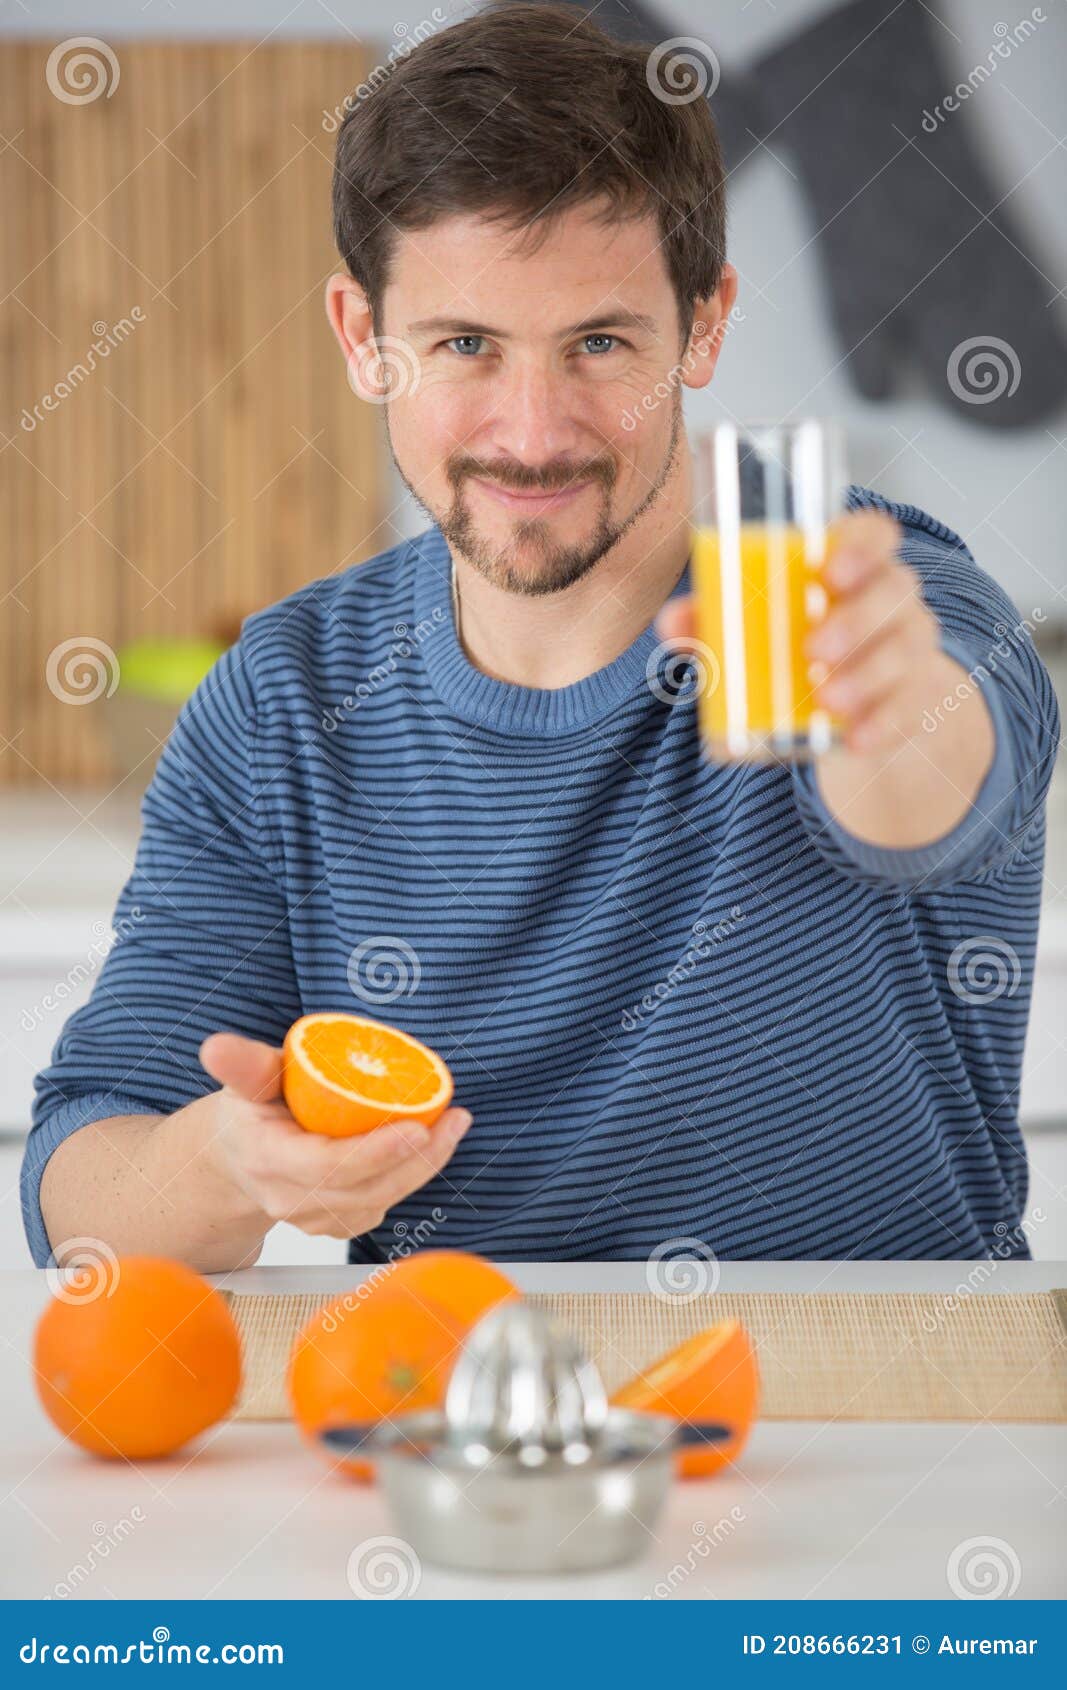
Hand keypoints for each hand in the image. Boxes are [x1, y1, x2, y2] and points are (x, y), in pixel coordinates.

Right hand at [197, 1031, 471, 1240]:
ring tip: (455, 1124)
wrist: (241, 1157)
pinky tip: (437, 1143)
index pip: (328, 1166)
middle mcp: (291, 1199)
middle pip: (365, 1188)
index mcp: (268, 1160)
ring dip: (425, 1165)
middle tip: (454, 1119)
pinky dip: (413, 1174)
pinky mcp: (339, 1223)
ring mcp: (316, 1218)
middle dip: (418, 1157)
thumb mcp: (246, 1082)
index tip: (417, 1127)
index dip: (376, 1152)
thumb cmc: (251, 1112)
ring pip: (381, 1199)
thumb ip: (242, 1065)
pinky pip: (383, 1202)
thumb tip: (215, 1047)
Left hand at [656, 510, 942, 753]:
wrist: (851, 705)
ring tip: (827, 698)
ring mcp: (909, 647)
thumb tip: (672, 622)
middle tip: (813, 649)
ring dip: (868, 673)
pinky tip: (856, 739)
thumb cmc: (796, 644)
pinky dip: (884, 722)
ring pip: (907, 647)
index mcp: (850, 566)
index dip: (863, 545)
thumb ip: (713, 622)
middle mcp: (889, 599)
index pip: (875, 534)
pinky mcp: (916, 696)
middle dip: (857, 619)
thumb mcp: (754, 630)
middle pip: (895, 589)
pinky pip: (913, 704)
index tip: (832, 571)